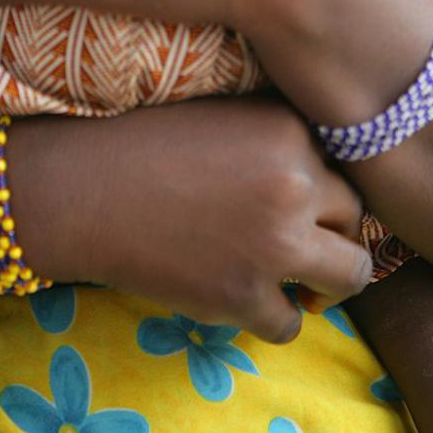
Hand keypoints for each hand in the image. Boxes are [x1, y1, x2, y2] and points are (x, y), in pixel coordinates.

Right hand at [12, 96, 372, 343]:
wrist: (80, 186)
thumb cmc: (138, 138)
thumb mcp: (218, 110)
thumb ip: (272, 130)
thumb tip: (317, 160)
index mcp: (286, 129)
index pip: (340, 158)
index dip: (317, 174)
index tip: (295, 185)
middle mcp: (293, 185)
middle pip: (353, 213)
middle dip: (328, 224)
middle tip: (294, 230)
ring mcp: (274, 246)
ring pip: (350, 274)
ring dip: (328, 277)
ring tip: (295, 271)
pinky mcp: (244, 297)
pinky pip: (291, 322)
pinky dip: (272, 314)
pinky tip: (243, 293)